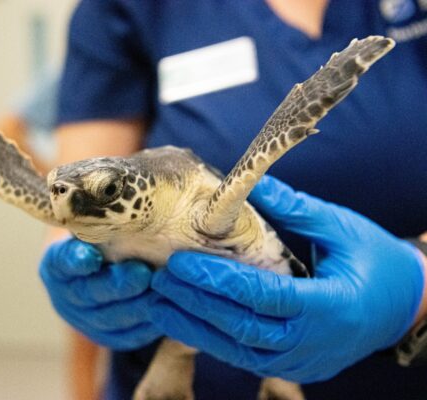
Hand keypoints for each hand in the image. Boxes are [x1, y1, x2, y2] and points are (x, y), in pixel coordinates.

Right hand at [39, 238, 160, 349]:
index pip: (63, 262)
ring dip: (138, 307)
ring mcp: (85, 321)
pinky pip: (129, 336)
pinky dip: (149, 324)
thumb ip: (103, 226)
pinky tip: (167, 308)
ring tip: (162, 292)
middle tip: (143, 272)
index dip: (76, 261)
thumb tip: (126, 213)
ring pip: (111, 320)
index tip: (91, 255)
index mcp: (57, 266)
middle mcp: (66, 296)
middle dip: (119, 285)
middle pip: (90, 294)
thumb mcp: (94, 229)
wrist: (100, 273)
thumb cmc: (102, 241)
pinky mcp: (109, 337)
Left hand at [149, 176, 424, 382]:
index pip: (264, 296)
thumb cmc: (375, 260)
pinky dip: (212, 338)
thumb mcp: (341, 227)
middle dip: (196, 303)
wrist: (402, 304)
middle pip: (243, 327)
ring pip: (238, 349)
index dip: (219, 281)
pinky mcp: (291, 365)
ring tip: (157, 303)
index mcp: (332, 305)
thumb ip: (295, 209)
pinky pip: (244, 356)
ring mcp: (302, 360)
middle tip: (159, 278)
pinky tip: (183, 320)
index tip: (180, 263)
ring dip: (194, 326)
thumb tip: (249, 184)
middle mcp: (314, 342)